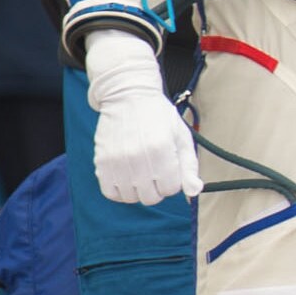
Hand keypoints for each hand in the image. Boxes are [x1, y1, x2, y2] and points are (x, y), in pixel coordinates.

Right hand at [83, 29, 199, 204]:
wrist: (128, 96)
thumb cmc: (159, 117)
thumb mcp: (181, 137)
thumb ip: (189, 166)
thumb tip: (194, 192)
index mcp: (162, 150)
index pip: (171, 189)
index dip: (173, 181)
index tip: (169, 167)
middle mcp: (138, 157)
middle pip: (151, 197)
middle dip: (157, 187)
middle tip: (155, 170)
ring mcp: (117, 161)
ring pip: (131, 198)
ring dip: (138, 190)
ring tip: (140, 172)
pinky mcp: (101, 162)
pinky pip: (110, 193)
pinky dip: (120, 190)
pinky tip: (126, 177)